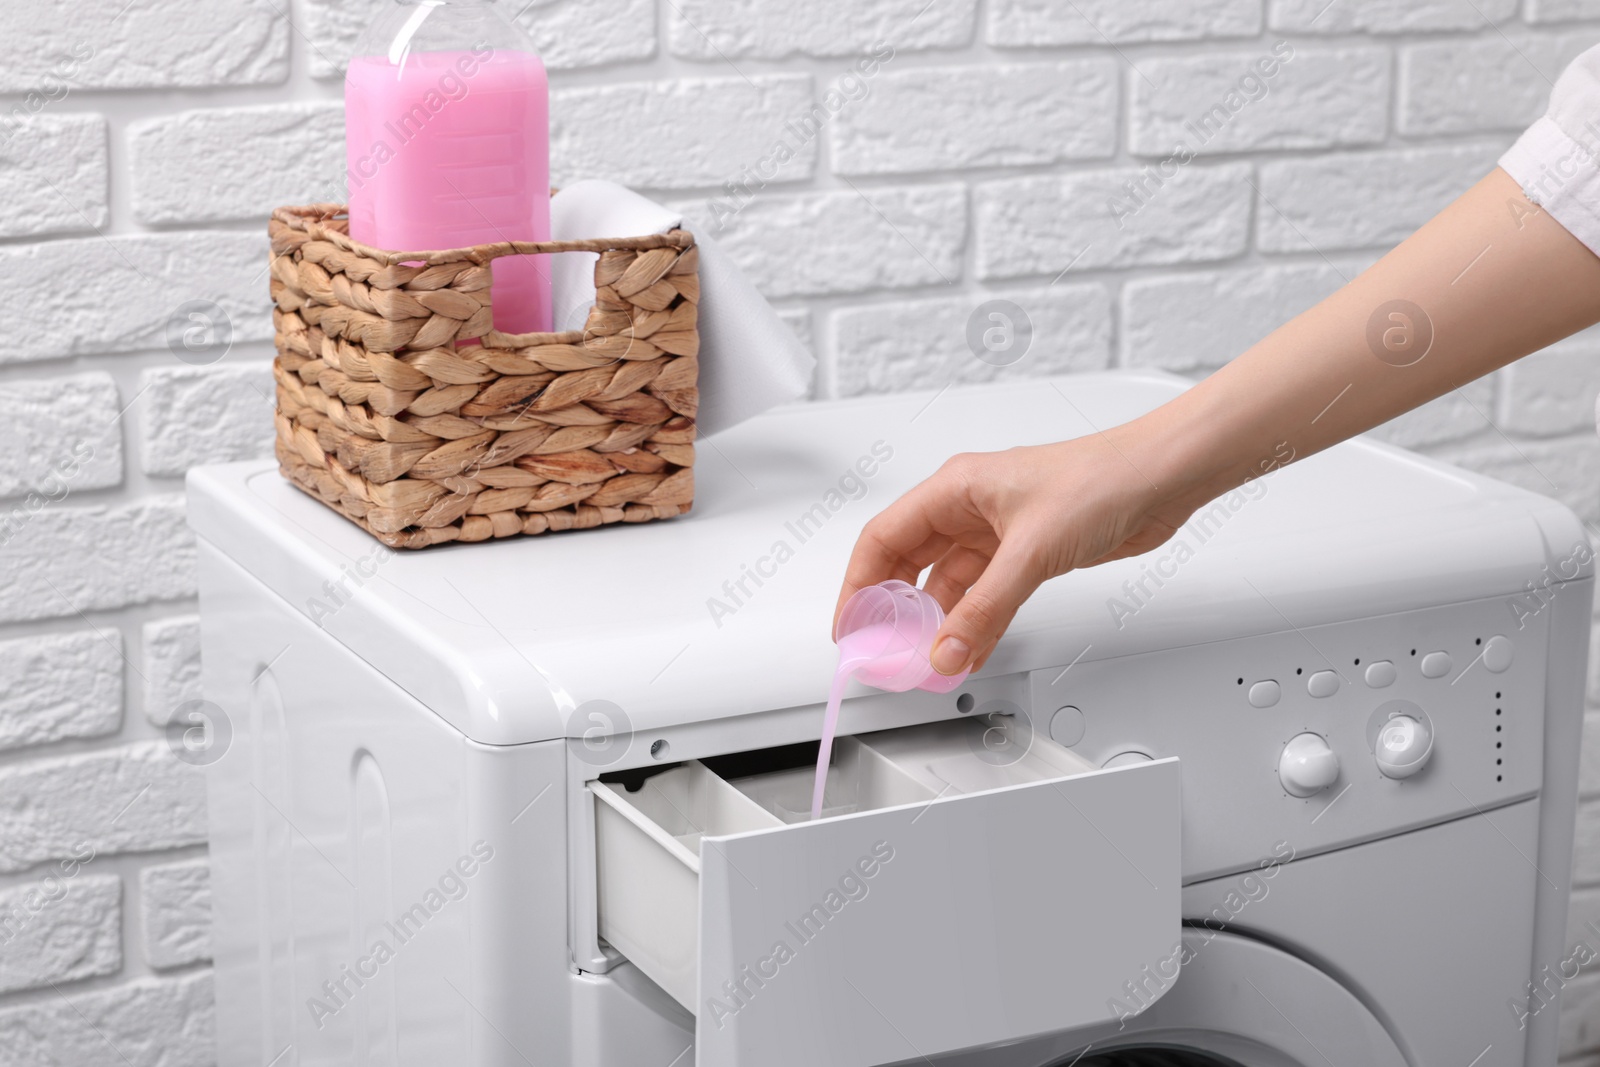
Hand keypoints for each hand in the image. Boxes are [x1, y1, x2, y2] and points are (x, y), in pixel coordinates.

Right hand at [834, 429, 1198, 676]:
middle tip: (882, 650)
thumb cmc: (1102, 479)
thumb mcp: (1031, 551)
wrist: (1162, 478)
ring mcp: (996, 531)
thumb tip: (946, 650)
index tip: (851, 627)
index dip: (859, 585)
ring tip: (925, 658)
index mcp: (954, 489)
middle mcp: (968, 508)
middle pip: (908, 562)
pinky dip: (972, 623)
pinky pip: (983, 594)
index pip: (883, 539)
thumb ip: (985, 609)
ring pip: (947, 583)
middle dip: (892, 608)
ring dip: (936, 622)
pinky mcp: (1025, 552)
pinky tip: (967, 649)